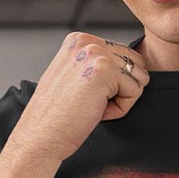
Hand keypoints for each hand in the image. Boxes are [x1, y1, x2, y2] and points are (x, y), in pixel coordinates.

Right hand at [28, 32, 149, 161]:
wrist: (41, 137)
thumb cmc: (57, 116)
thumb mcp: (73, 75)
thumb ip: (95, 63)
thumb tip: (130, 63)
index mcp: (79, 40)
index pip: (124, 54)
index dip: (113, 82)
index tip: (85, 94)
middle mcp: (86, 42)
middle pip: (135, 63)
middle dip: (121, 88)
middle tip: (92, 102)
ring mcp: (95, 54)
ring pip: (137, 77)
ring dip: (121, 98)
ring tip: (93, 106)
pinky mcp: (105, 71)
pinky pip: (135, 91)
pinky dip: (120, 108)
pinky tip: (96, 111)